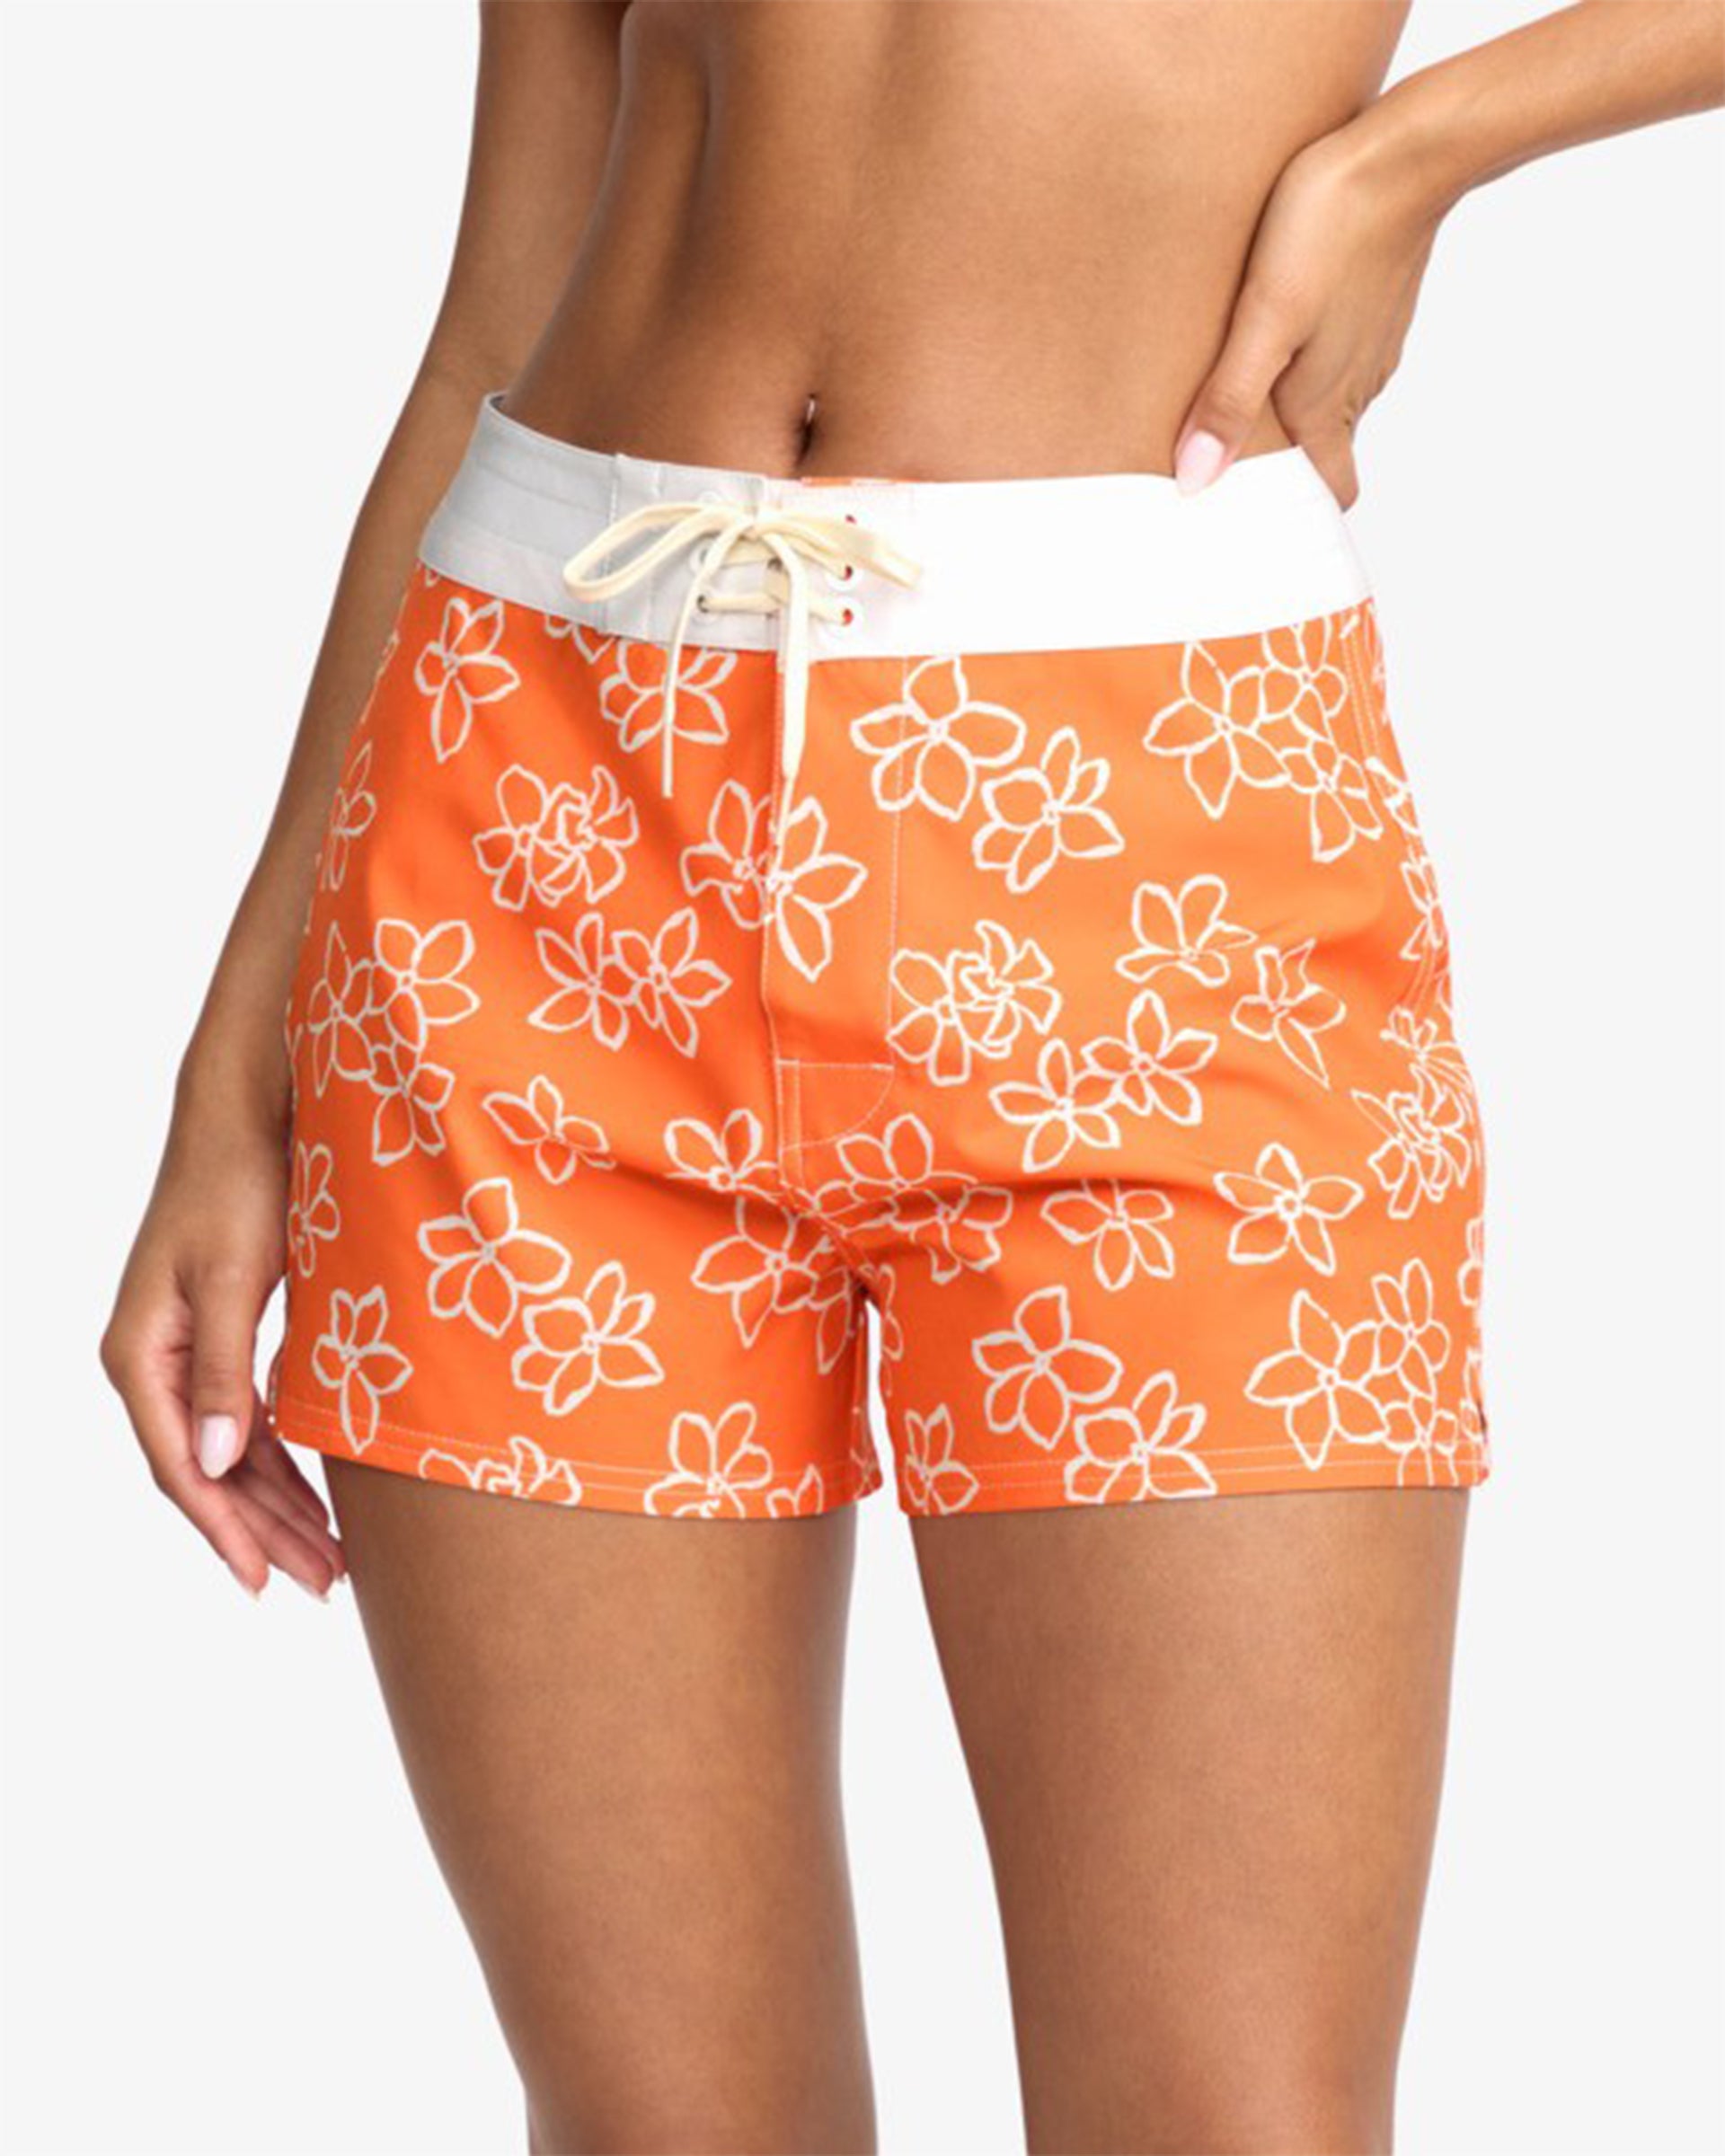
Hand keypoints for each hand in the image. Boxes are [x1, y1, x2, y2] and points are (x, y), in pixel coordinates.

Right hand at [101, 1075, 344, 1599]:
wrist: (248, 1114)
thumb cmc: (237, 1185)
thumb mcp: (231, 1280)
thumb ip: (224, 1373)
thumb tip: (213, 1465)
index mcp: (142, 1354)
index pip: (181, 1467)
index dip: (224, 1530)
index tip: (264, 1581)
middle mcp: (155, 1362)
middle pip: (209, 1472)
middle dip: (265, 1531)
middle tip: (323, 1582)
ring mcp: (187, 1351)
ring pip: (230, 1452)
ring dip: (277, 1504)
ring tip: (328, 1557)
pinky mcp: (221, 1335)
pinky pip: (246, 1418)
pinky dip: (279, 1459)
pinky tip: (313, 1493)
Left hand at [1175, 110, 1444, 508]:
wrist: (1407, 150)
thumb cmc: (1333, 229)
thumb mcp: (1265, 321)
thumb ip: (1229, 401)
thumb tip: (1196, 481)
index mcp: (1329, 404)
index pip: (1331, 490)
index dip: (1301, 515)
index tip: (1262, 526)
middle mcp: (1356, 383)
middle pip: (1324, 451)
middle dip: (1284, 466)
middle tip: (1228, 469)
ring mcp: (1370, 341)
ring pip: (1330, 401)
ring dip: (1290, 412)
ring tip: (1235, 406)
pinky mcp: (1372, 300)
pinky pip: (1336, 352)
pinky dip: (1305, 364)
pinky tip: (1271, 339)